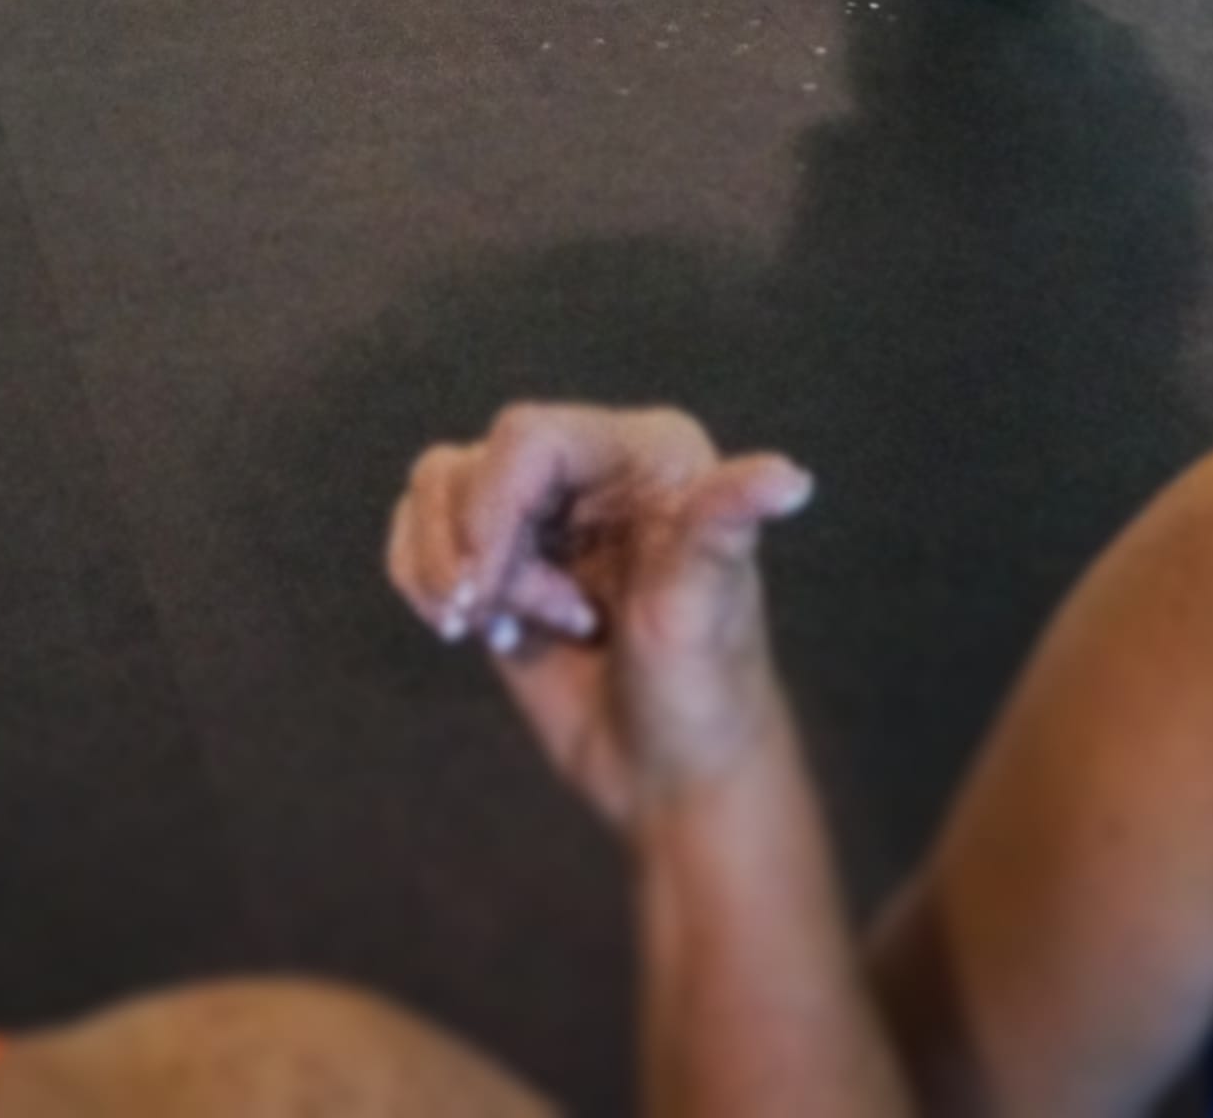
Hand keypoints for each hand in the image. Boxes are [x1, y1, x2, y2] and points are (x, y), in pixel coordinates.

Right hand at [388, 403, 813, 830]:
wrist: (671, 774)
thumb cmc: (704, 690)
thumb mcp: (703, 609)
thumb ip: (723, 527)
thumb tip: (791, 479)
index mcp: (647, 455)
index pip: (527, 438)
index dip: (488, 509)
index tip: (483, 592)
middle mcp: (591, 467)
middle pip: (470, 464)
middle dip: (469, 551)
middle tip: (495, 621)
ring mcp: (542, 514)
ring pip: (438, 491)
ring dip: (445, 569)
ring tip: (496, 626)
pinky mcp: (501, 559)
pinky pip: (421, 532)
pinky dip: (422, 577)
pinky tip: (477, 628)